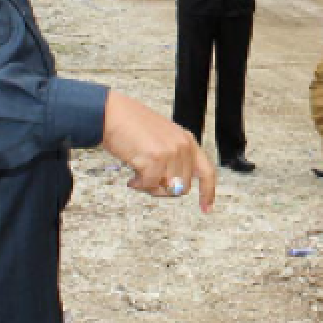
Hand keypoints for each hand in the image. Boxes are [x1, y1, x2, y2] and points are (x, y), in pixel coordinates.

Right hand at [100, 92, 215, 212]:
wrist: (114, 114)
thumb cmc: (132, 126)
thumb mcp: (163, 138)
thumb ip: (175, 158)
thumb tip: (175, 187)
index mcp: (187, 141)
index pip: (207, 171)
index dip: (208, 192)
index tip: (206, 208)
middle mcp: (183, 146)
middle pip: (183, 187)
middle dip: (165, 190)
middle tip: (149, 182)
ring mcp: (170, 152)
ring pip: (168, 189)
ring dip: (151, 188)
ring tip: (139, 176)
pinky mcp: (156, 159)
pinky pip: (150, 185)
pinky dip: (139, 185)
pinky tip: (132, 177)